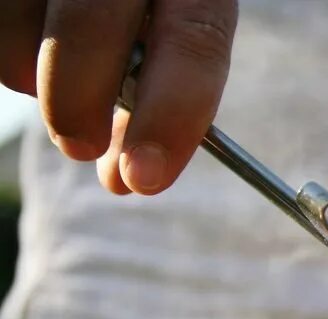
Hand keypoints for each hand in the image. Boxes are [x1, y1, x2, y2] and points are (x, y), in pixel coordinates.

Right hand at [1, 1, 238, 194]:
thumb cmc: (146, 6)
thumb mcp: (170, 30)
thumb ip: (157, 96)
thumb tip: (124, 179)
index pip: (195, 40)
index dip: (172, 115)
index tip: (145, 178)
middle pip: (89, 29)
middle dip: (77, 106)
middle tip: (82, 145)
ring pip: (21, 33)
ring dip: (29, 75)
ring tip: (54, 70)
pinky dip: (6, 50)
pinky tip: (29, 39)